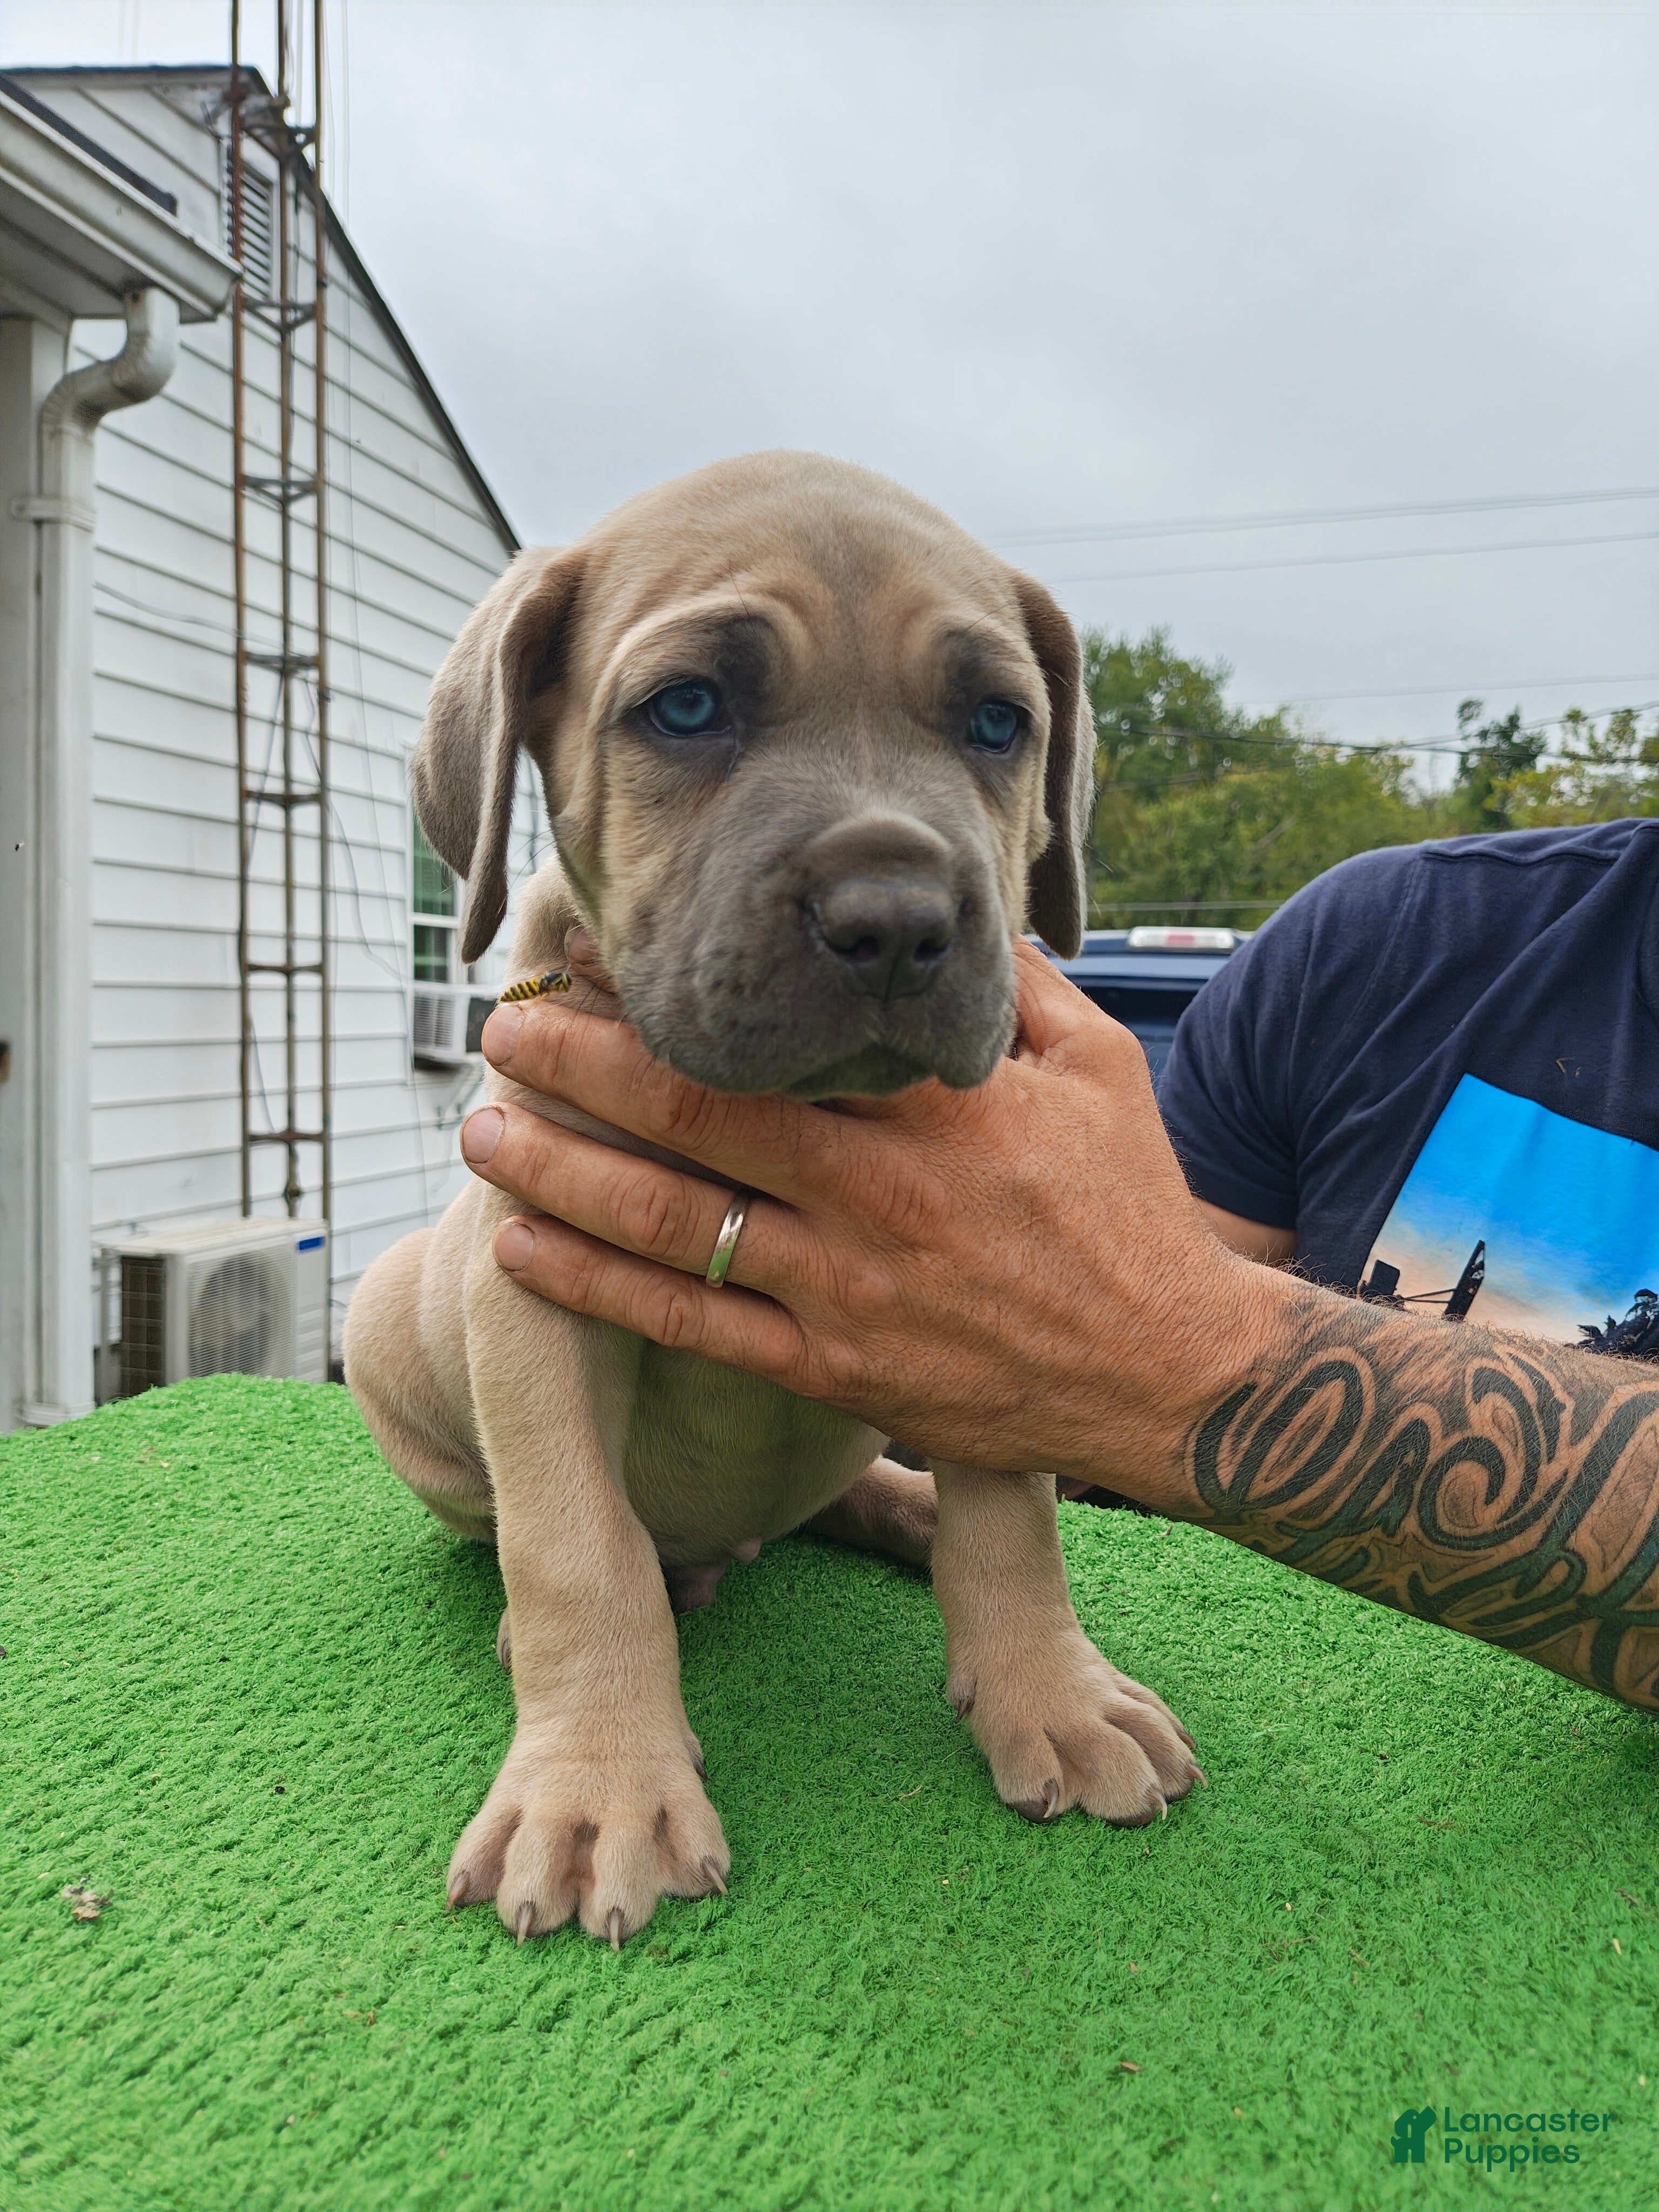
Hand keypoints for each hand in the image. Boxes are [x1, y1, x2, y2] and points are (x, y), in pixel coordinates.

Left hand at [459, 940, 1283, 1495]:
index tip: (594, 958)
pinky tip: (527, 1252)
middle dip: (579, 1069)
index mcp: (933, 1108)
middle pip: (693, 1119)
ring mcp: (848, 1292)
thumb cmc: (1135, 1215)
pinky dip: (601, 1289)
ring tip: (478, 1133)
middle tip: (497, 1028)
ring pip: (672, 1224)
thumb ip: (1014, 987)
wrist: (1175, 1377)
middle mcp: (876, 1194)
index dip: (669, 999)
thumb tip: (942, 917)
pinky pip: (694, 1329)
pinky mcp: (836, 1375)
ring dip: (560, 1174)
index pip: (773, 1035)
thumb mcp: (1099, 1071)